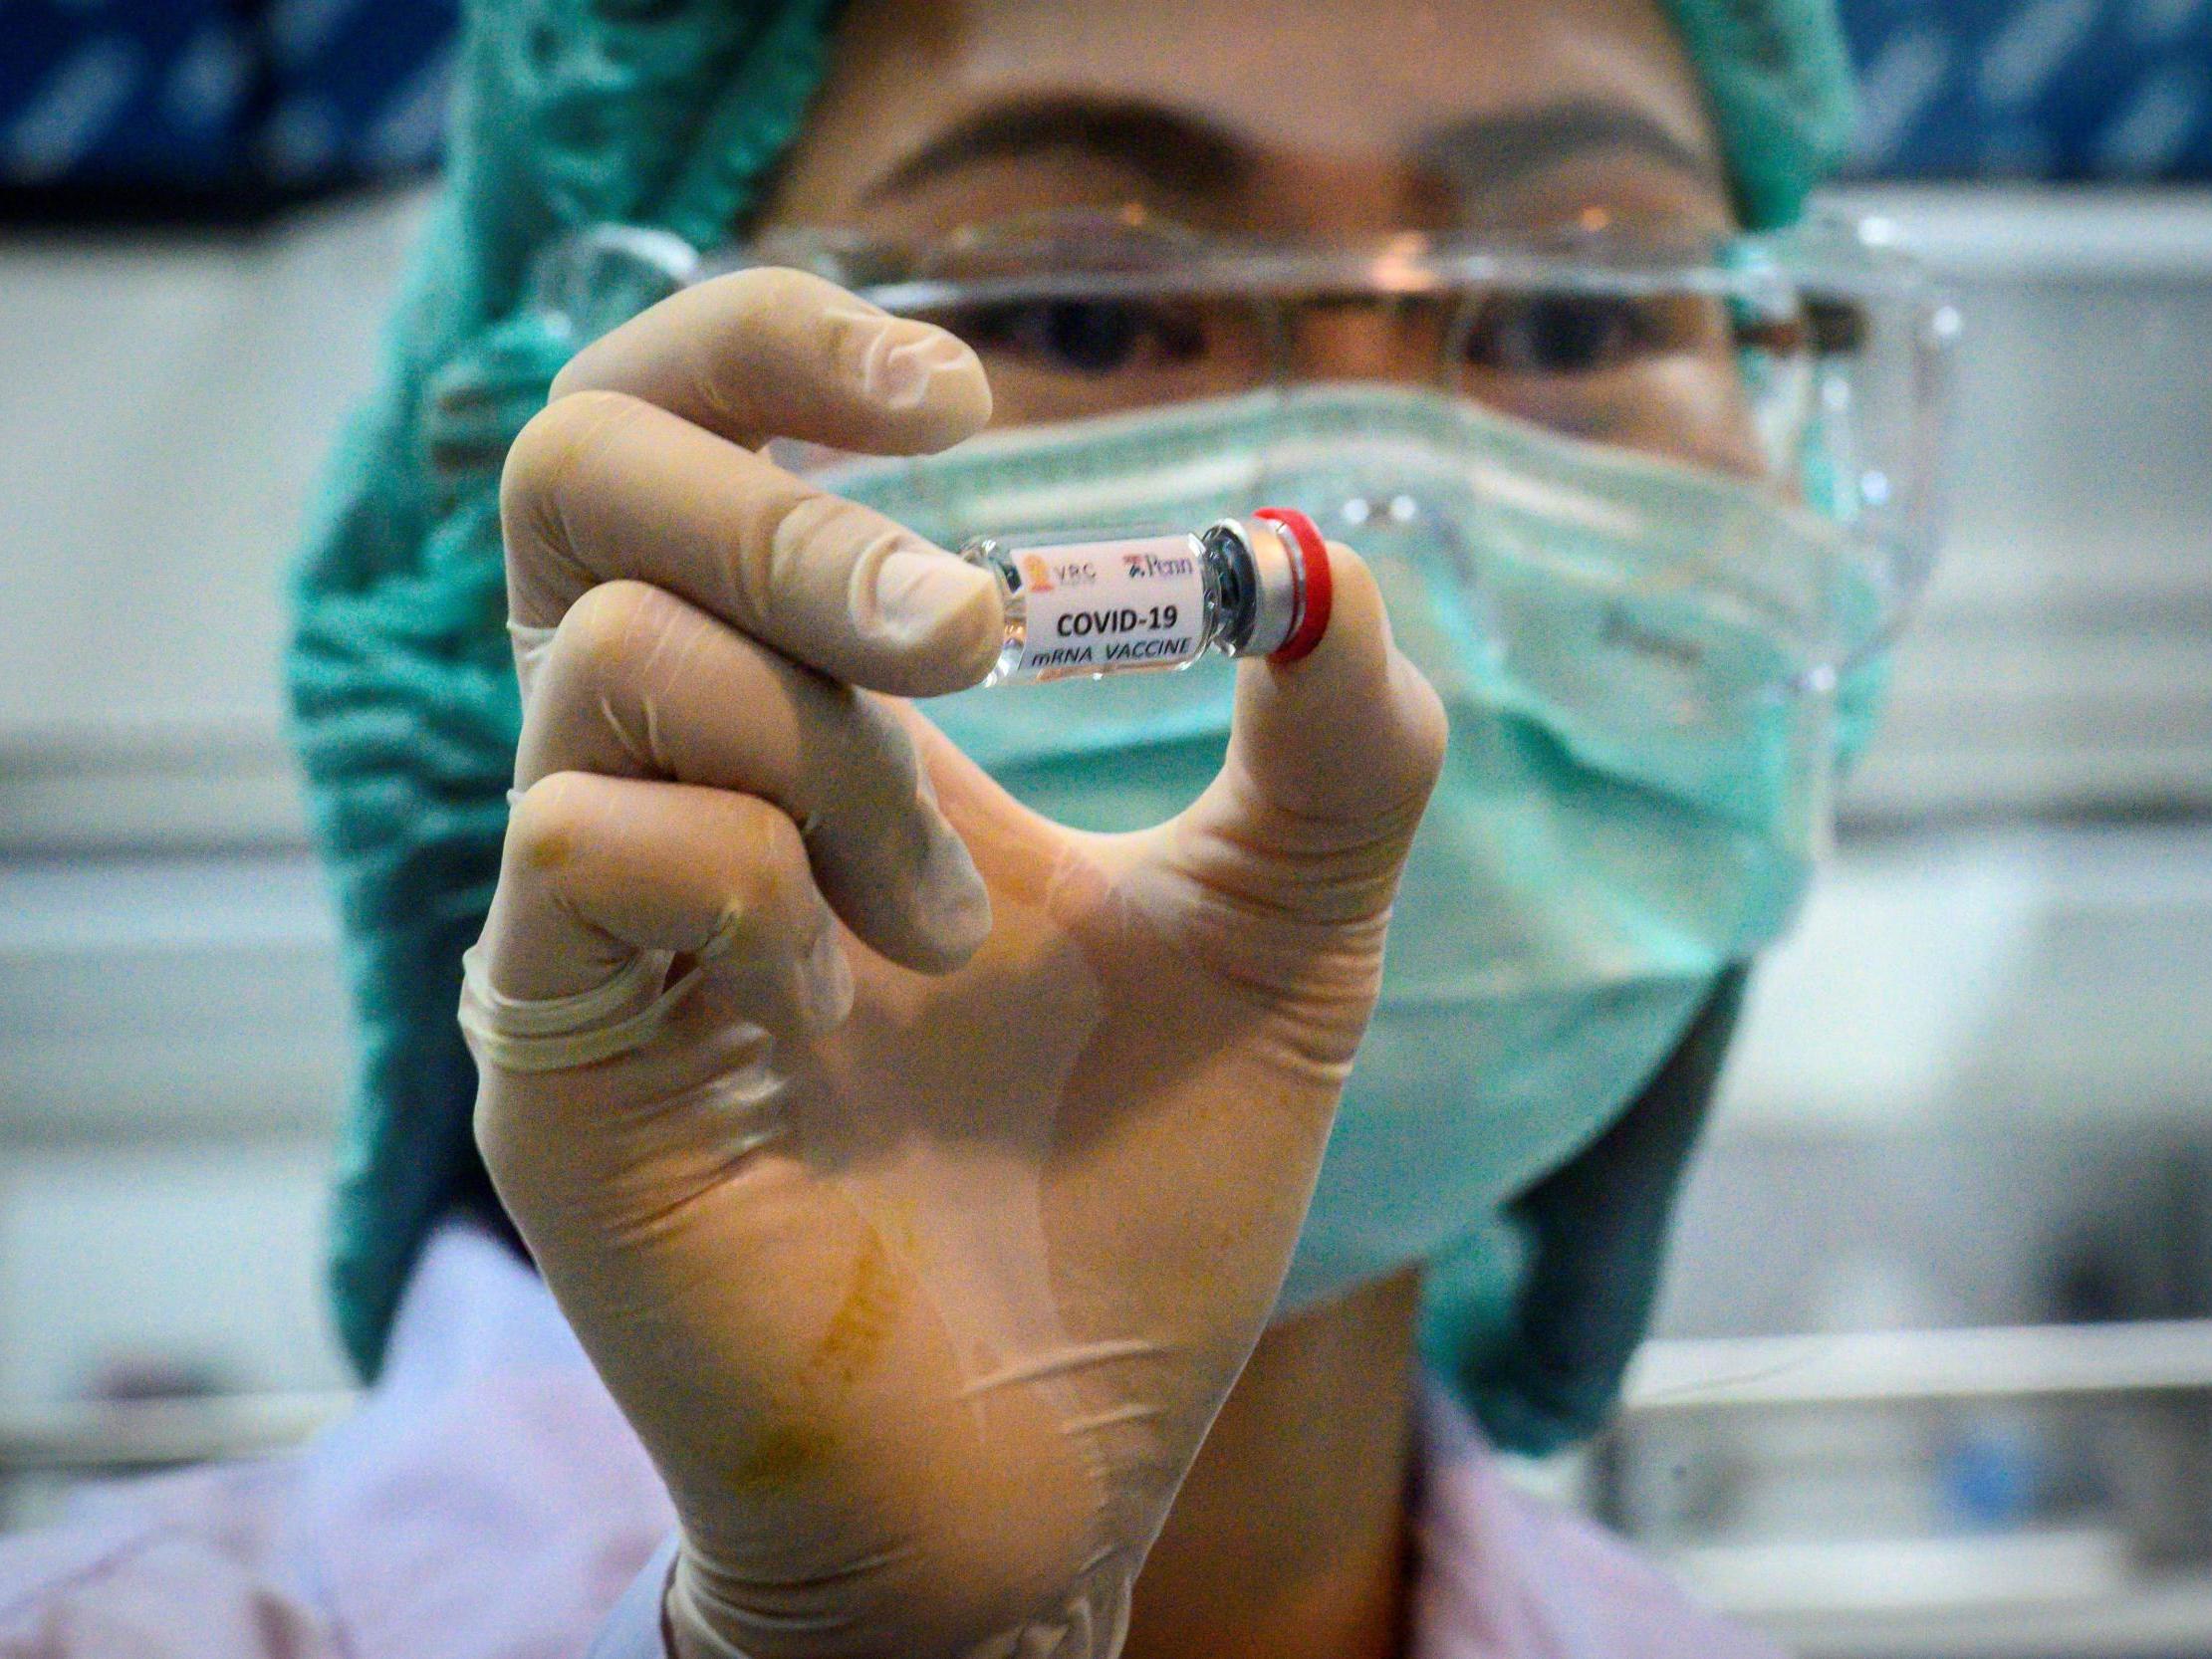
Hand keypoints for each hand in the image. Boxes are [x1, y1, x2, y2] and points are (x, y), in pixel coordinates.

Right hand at [468, 268, 1447, 1658]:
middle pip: (582, 476)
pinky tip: (857, 994)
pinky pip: (591, 841)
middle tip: (979, 633)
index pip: (689, 433)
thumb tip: (1330, 563)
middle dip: (796, 507)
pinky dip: (762, 879)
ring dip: (837, 752)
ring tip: (950, 921)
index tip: (963, 394)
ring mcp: (594, 912)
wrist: (1037, 1470)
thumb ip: (1333, 761)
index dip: (773, 345)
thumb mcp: (1275, 948)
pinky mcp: (553, 1048)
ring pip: (612, 654)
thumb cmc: (1125, 1207)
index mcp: (816, 722)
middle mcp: (674, 780)